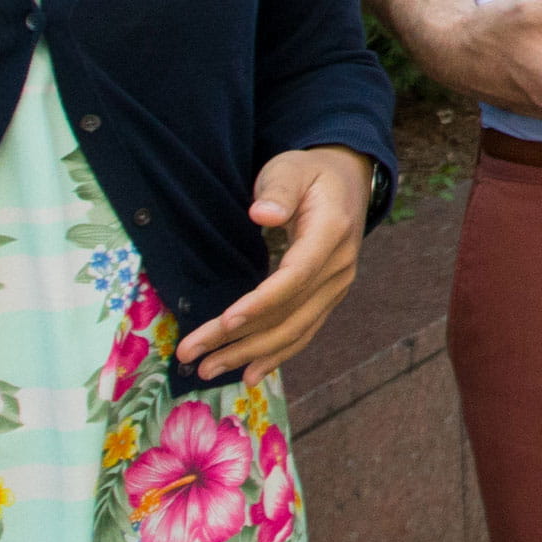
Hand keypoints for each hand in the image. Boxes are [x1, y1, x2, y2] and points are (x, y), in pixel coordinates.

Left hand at [176, 146, 373, 380]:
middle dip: (239, 338)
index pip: (295, 276)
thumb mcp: (291, 168)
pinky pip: (303, 332)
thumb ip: (278, 191)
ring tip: (207, 370)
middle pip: (288, 313)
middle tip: (192, 355)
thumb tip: (262, 214)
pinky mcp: (328, 298)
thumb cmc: (310, 173)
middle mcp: (339, 268)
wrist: (349, 182)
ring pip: (294, 330)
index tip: (226, 321)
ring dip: (250, 354)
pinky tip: (250, 373)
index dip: (261, 302)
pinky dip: (276, 355)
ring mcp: (337, 287)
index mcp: (332, 233)